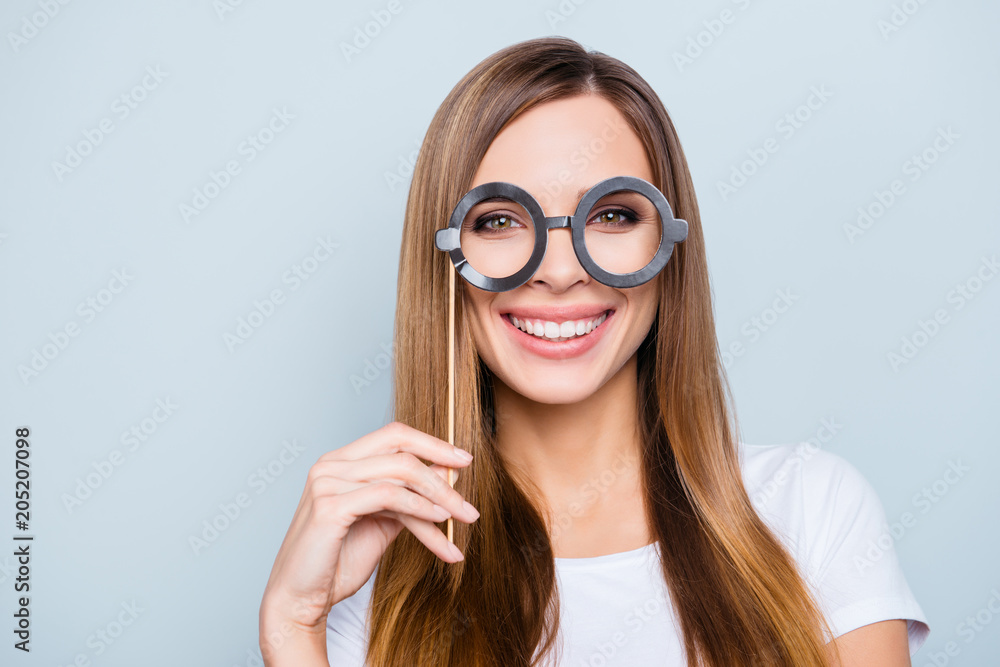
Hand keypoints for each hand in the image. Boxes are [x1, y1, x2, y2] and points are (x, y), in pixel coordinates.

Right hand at [258, 421, 478, 649]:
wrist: (301, 602)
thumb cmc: (337, 564)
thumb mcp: (384, 523)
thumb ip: (410, 497)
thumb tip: (446, 475)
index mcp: (340, 462)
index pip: (393, 435)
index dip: (432, 443)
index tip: (463, 459)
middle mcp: (331, 464)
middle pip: (400, 445)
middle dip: (441, 461)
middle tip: (470, 478)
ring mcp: (327, 482)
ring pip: (401, 472)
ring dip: (439, 495)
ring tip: (464, 518)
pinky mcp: (330, 506)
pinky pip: (389, 496)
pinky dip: (421, 508)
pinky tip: (440, 524)